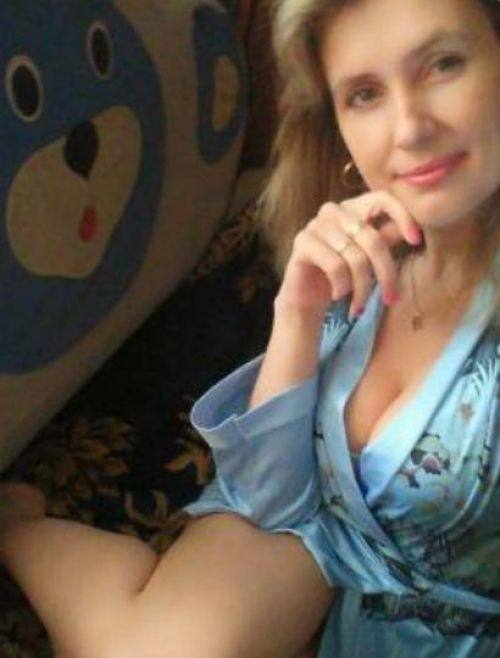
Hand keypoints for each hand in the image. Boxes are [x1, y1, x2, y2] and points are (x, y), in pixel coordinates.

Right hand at [274, 190, 421, 318]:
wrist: (306, 299)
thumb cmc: (341, 276)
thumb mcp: (369, 257)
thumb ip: (387, 237)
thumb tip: (416, 227)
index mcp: (353, 208)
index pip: (383, 198)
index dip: (403, 216)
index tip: (416, 241)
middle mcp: (333, 211)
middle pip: (372, 238)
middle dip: (386, 274)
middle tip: (391, 299)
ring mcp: (315, 225)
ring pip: (355, 257)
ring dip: (362, 288)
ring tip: (359, 306)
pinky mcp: (302, 243)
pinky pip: (335, 266)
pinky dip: (342, 286)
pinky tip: (339, 296)